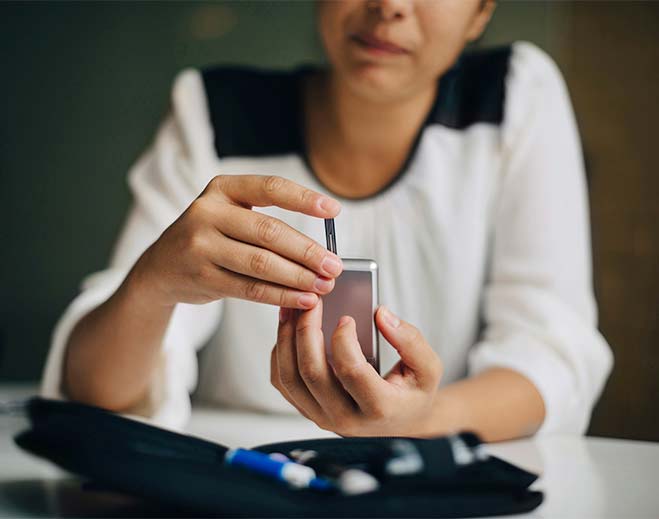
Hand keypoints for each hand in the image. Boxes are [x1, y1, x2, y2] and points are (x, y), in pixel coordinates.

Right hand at [130, 175, 342, 307]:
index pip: (270, 188)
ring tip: (324, 285)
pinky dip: (281, 296)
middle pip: (269, 232)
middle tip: (334, 265)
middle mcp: (208, 212)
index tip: (334, 211)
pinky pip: (250, 289)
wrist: (160, 268)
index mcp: (222, 189)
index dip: (304, 198)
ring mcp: (201, 246)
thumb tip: (322, 250)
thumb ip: (267, 224)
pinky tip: (303, 299)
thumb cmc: (210, 238)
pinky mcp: (202, 277)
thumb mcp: (229, 216)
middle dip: (308, 251)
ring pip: (261, 263)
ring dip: (298, 277)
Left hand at [270, 301, 442, 436]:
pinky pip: (282, 381)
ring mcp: (321, 417)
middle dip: (306, 331)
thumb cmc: (413, 391)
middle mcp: (345, 419)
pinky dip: (280, 352)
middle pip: (312, 373)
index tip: (346, 317)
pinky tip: (289, 328)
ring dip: (286, 338)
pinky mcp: (306, 410)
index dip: (344, 341)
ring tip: (292, 308)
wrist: (400, 420)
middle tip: (311, 302)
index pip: (351, 372)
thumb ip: (410, 341)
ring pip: (290, 377)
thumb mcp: (428, 367)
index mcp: (378, 408)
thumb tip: (381, 314)